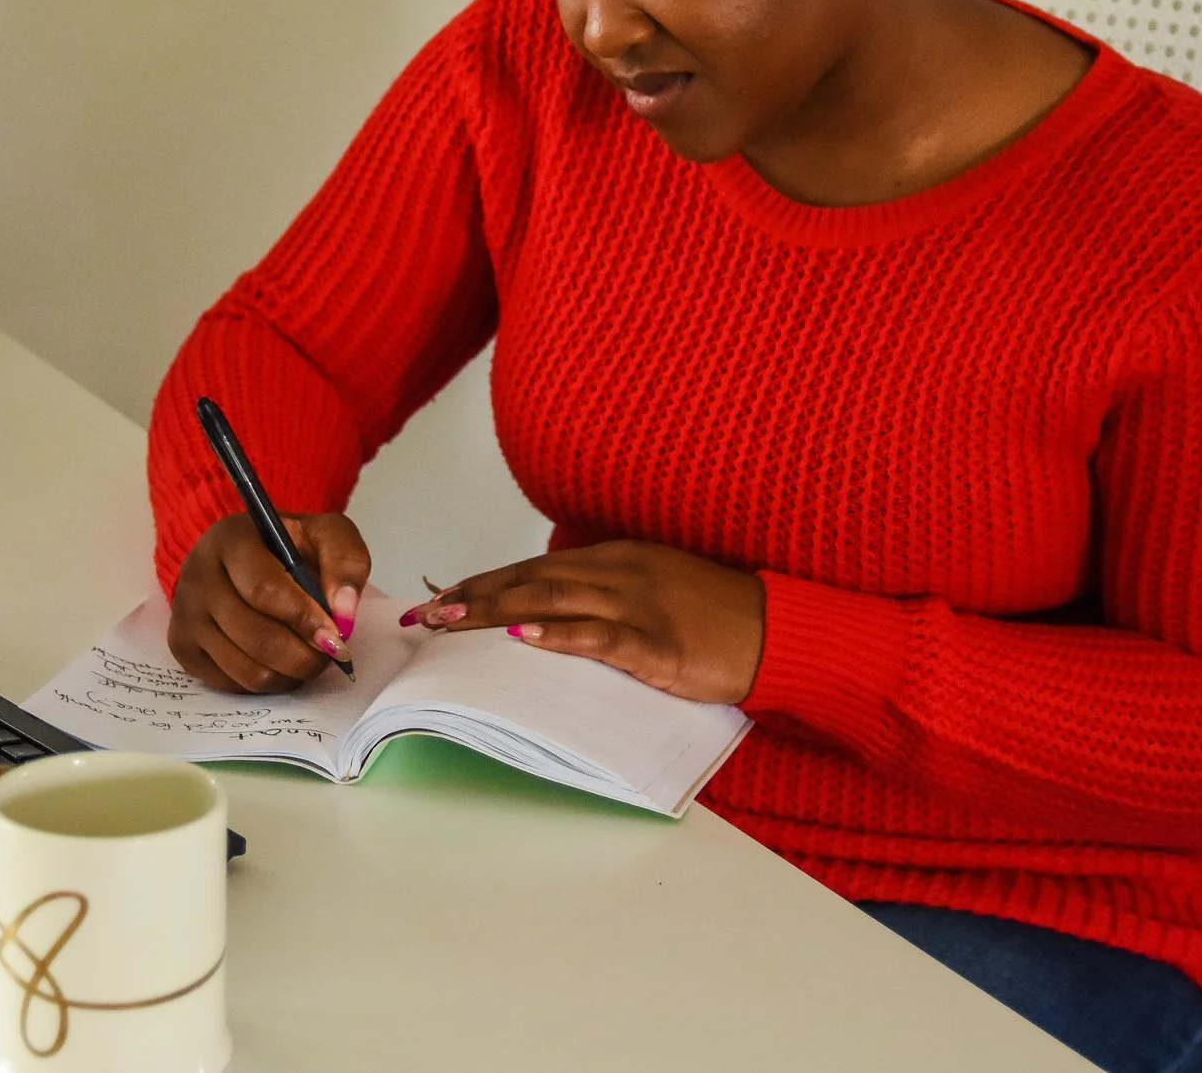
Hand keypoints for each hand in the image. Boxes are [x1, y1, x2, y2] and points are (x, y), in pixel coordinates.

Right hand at [168, 512, 369, 693]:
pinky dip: (266, 683)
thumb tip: (344, 616)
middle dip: (302, 656)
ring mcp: (185, 614)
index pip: (264, 590)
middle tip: (330, 655)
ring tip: (308, 658)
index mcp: (230, 539)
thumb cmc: (290, 547)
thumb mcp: (325, 535)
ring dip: (288, 674)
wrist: (247, 556)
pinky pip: (231, 684)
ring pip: (244, 668)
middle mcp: (197, 575)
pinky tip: (280, 662)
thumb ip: (345, 564)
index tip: (335, 638)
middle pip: (254, 635)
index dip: (303, 619)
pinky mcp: (181, 646)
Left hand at [407, 541, 764, 705]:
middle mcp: (619, 572)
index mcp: (615, 559)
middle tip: (425, 612)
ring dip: (496, 610)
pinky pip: (601, 636)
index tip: (440, 595)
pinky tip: (526, 636)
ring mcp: (638, 604)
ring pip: (553, 600)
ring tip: (452, 621)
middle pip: (531, 579)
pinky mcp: (658, 642)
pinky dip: (560, 633)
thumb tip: (546, 614)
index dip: (483, 581)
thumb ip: (602, 597)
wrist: (775, 630)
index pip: (533, 567)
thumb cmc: (713, 617)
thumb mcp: (652, 592)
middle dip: (474, 595)